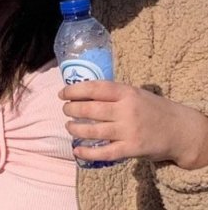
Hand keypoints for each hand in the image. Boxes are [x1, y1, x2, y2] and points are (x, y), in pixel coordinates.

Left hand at [59, 81, 207, 169]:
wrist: (179, 129)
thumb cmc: (152, 108)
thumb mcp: (134, 92)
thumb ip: (113, 93)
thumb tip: (83, 91)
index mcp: (125, 92)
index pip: (94, 88)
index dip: (74, 90)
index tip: (62, 93)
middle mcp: (125, 110)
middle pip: (90, 109)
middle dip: (72, 109)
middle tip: (65, 110)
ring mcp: (128, 130)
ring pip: (94, 130)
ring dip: (76, 128)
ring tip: (69, 126)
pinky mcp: (131, 149)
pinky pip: (105, 152)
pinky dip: (88, 152)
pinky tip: (77, 150)